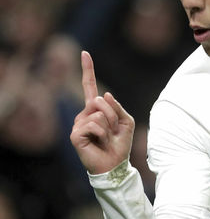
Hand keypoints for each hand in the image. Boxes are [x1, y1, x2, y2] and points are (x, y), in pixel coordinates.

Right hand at [69, 51, 134, 174]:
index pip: (90, 86)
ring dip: (109, 127)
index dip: (88, 70)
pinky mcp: (75, 135)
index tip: (85, 53)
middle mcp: (84, 114)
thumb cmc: (120, 145)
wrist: (115, 165)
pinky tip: (99, 143)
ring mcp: (78, 124)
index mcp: (96, 109)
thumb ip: (117, 106)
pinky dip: (102, 134)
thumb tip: (102, 94)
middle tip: (113, 131)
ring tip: (106, 139)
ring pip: (98, 113)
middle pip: (99, 100)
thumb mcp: (126, 121)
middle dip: (113, 115)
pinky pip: (94, 124)